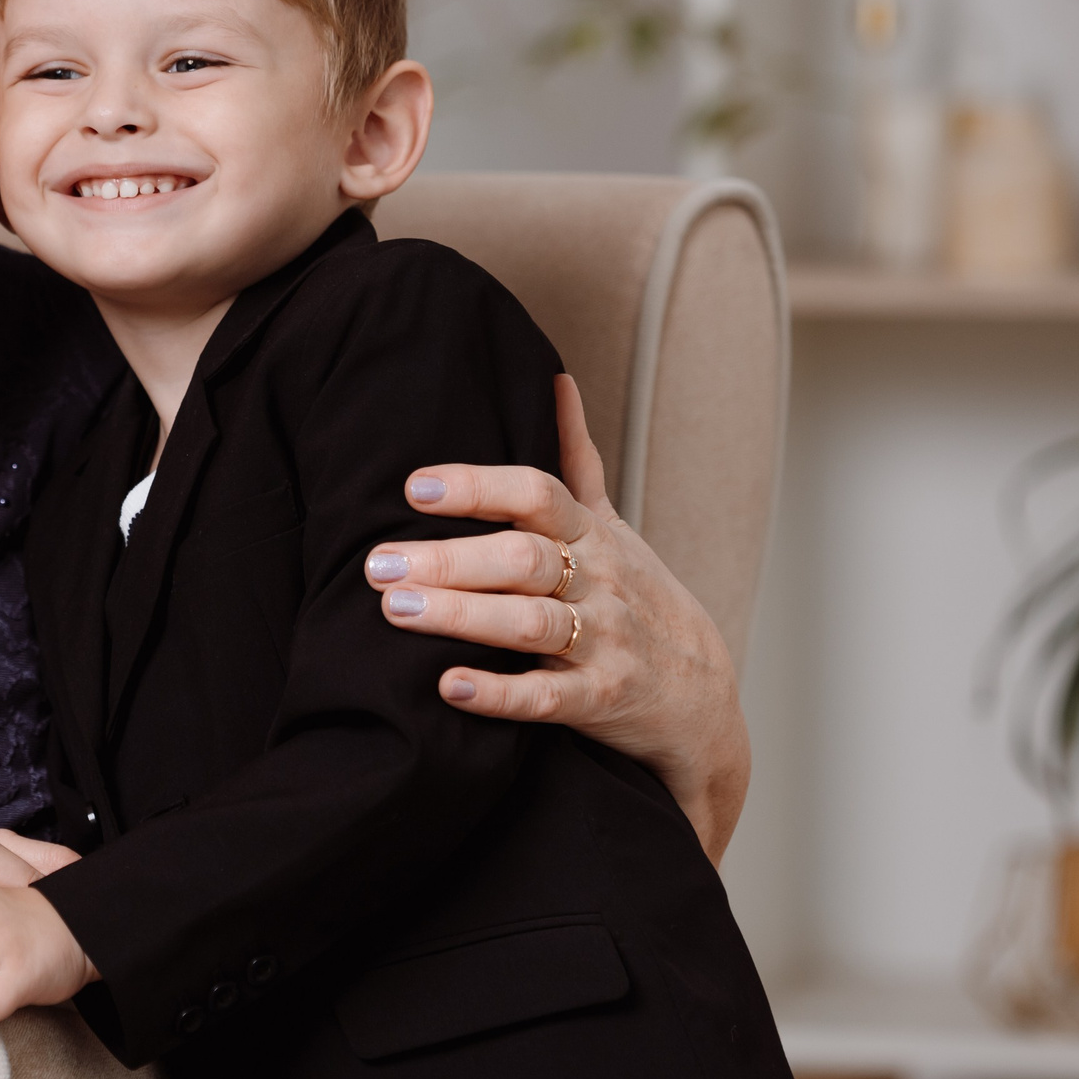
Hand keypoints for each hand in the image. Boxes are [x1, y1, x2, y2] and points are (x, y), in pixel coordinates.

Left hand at [362, 373, 750, 862]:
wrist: (700, 695)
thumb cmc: (637, 597)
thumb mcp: (612, 524)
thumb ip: (576, 460)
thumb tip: (556, 378)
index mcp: (591, 533)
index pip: (536, 494)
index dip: (478, 487)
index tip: (415, 487)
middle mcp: (598, 581)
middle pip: (523, 558)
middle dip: (449, 558)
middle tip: (378, 562)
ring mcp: (603, 641)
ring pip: (530, 623)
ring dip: (461, 616)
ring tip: (396, 610)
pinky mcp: (600, 700)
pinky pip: (547, 698)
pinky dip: (499, 694)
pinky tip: (448, 687)